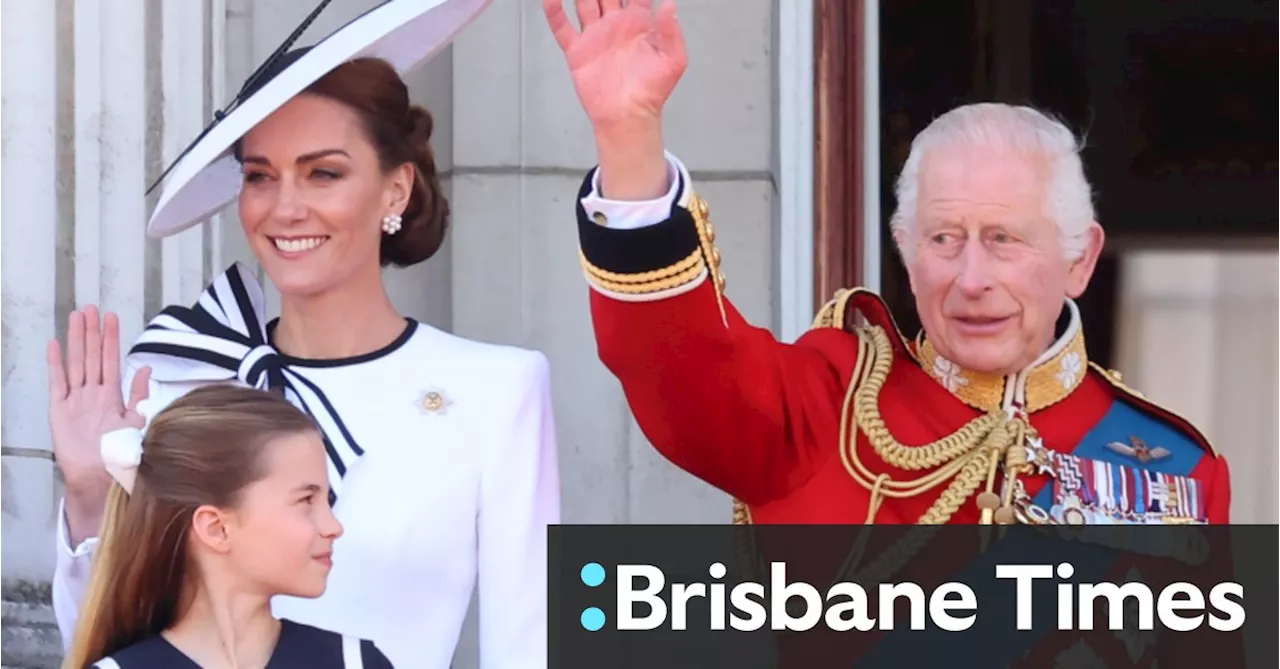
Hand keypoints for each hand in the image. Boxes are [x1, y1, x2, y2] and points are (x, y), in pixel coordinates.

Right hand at [47, 306, 150, 493]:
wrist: (99, 478)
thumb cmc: (119, 454)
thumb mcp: (137, 422)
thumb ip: (140, 395)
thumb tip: (147, 368)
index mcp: (112, 395)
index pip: (112, 360)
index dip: (111, 339)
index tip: (112, 318)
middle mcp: (93, 393)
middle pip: (92, 356)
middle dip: (92, 332)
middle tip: (91, 308)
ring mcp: (75, 399)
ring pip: (76, 363)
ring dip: (76, 340)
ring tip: (76, 317)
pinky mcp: (59, 409)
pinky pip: (57, 382)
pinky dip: (56, 364)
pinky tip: (55, 344)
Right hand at [544, 0, 686, 135]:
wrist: (629, 116)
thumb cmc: (653, 91)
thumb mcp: (672, 60)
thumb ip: (670, 31)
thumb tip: (669, 4)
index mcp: (637, 22)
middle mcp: (614, 24)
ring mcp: (594, 36)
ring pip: (583, 1)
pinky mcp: (578, 51)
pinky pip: (562, 27)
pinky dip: (554, 11)